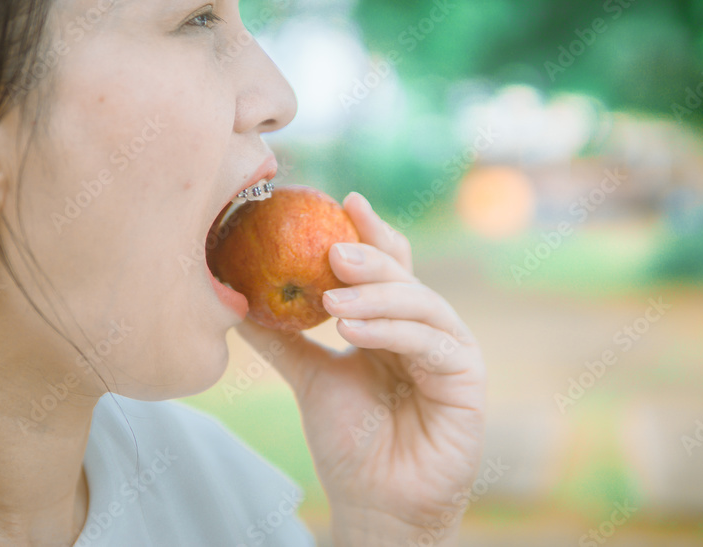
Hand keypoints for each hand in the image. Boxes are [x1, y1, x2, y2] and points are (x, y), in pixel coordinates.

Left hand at [235, 192, 486, 545]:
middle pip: (404, 276)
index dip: (371, 232)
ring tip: (332, 301)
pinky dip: (394, 329)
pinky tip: (355, 329)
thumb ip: (284, 340)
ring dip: (376, 296)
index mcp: (395, 323)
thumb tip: (236, 301)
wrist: (374, 503)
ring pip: (420, 303)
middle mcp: (426, 330)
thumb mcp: (311, 378)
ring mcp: (451, 351)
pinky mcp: (467, 378)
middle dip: (369, 257)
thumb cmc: (350, 442)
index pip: (388, 266)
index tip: (344, 200)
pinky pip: (431, 342)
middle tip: (330, 247)